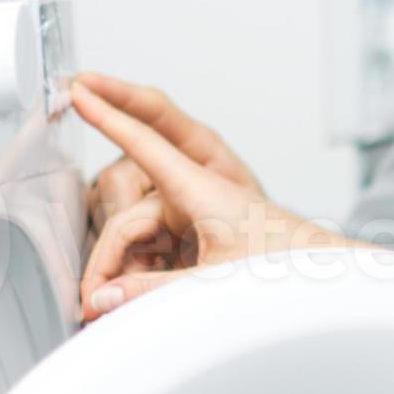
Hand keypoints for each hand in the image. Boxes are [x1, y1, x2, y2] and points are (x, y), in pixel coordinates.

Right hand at [69, 77, 296, 318]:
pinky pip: (148, 247)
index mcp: (201, 185)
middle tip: (93, 298)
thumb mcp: (215, 281)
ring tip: (129, 302)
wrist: (314, 274)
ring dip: (123, 269)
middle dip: (105, 258)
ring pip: (132, 235)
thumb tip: (103, 298)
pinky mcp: (189, 232)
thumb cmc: (280, 263)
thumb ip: (153, 290)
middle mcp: (190, 192)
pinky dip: (140, 271)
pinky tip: (146, 293)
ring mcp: (187, 212)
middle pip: (125, 215)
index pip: (144, 142)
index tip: (80, 90)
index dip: (108, 115)